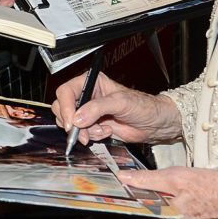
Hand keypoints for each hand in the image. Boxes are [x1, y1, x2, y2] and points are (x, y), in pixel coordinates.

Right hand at [54, 71, 182, 144]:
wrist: (154, 124)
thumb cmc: (143, 106)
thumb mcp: (120, 102)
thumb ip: (98, 108)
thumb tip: (78, 118)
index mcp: (91, 82)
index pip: (66, 92)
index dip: (66, 108)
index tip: (72, 123)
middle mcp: (87, 96)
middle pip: (62, 108)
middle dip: (72, 123)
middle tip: (83, 133)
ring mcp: (88, 112)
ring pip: (70, 123)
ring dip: (83, 131)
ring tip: (102, 131)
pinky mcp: (92, 126)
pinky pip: (80, 133)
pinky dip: (91, 136)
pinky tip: (106, 132)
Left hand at [119, 166, 217, 218]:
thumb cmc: (207, 186)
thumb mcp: (174, 177)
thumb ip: (146, 179)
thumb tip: (123, 178)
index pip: (134, 210)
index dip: (127, 194)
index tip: (122, 181)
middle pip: (143, 210)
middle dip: (142, 194)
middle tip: (144, 177)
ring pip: (153, 211)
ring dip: (153, 197)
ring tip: (163, 183)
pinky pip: (164, 213)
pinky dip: (164, 201)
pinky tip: (171, 190)